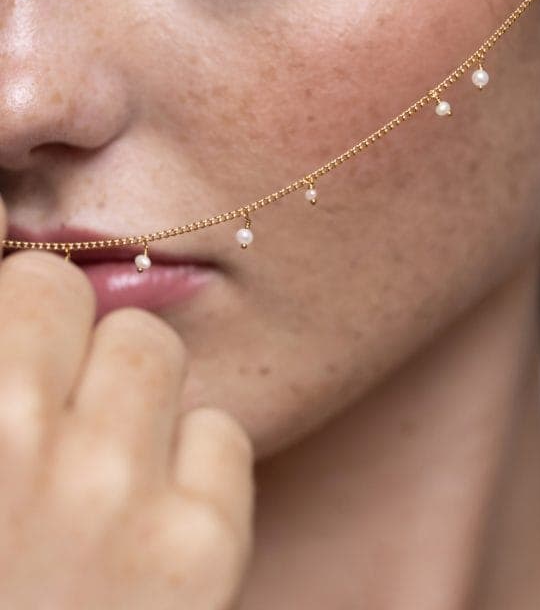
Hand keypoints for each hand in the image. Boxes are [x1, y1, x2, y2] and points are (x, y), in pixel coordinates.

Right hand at [0, 196, 254, 609]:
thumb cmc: (1, 572)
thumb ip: (1, 367)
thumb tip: (26, 267)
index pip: (16, 280)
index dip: (11, 322)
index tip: (19, 356)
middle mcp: (15, 441)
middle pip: (74, 297)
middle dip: (57, 344)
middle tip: (39, 417)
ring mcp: (112, 496)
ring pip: (153, 352)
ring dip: (126, 397)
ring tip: (86, 474)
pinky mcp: (198, 553)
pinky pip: (218, 435)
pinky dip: (188, 467)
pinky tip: (140, 527)